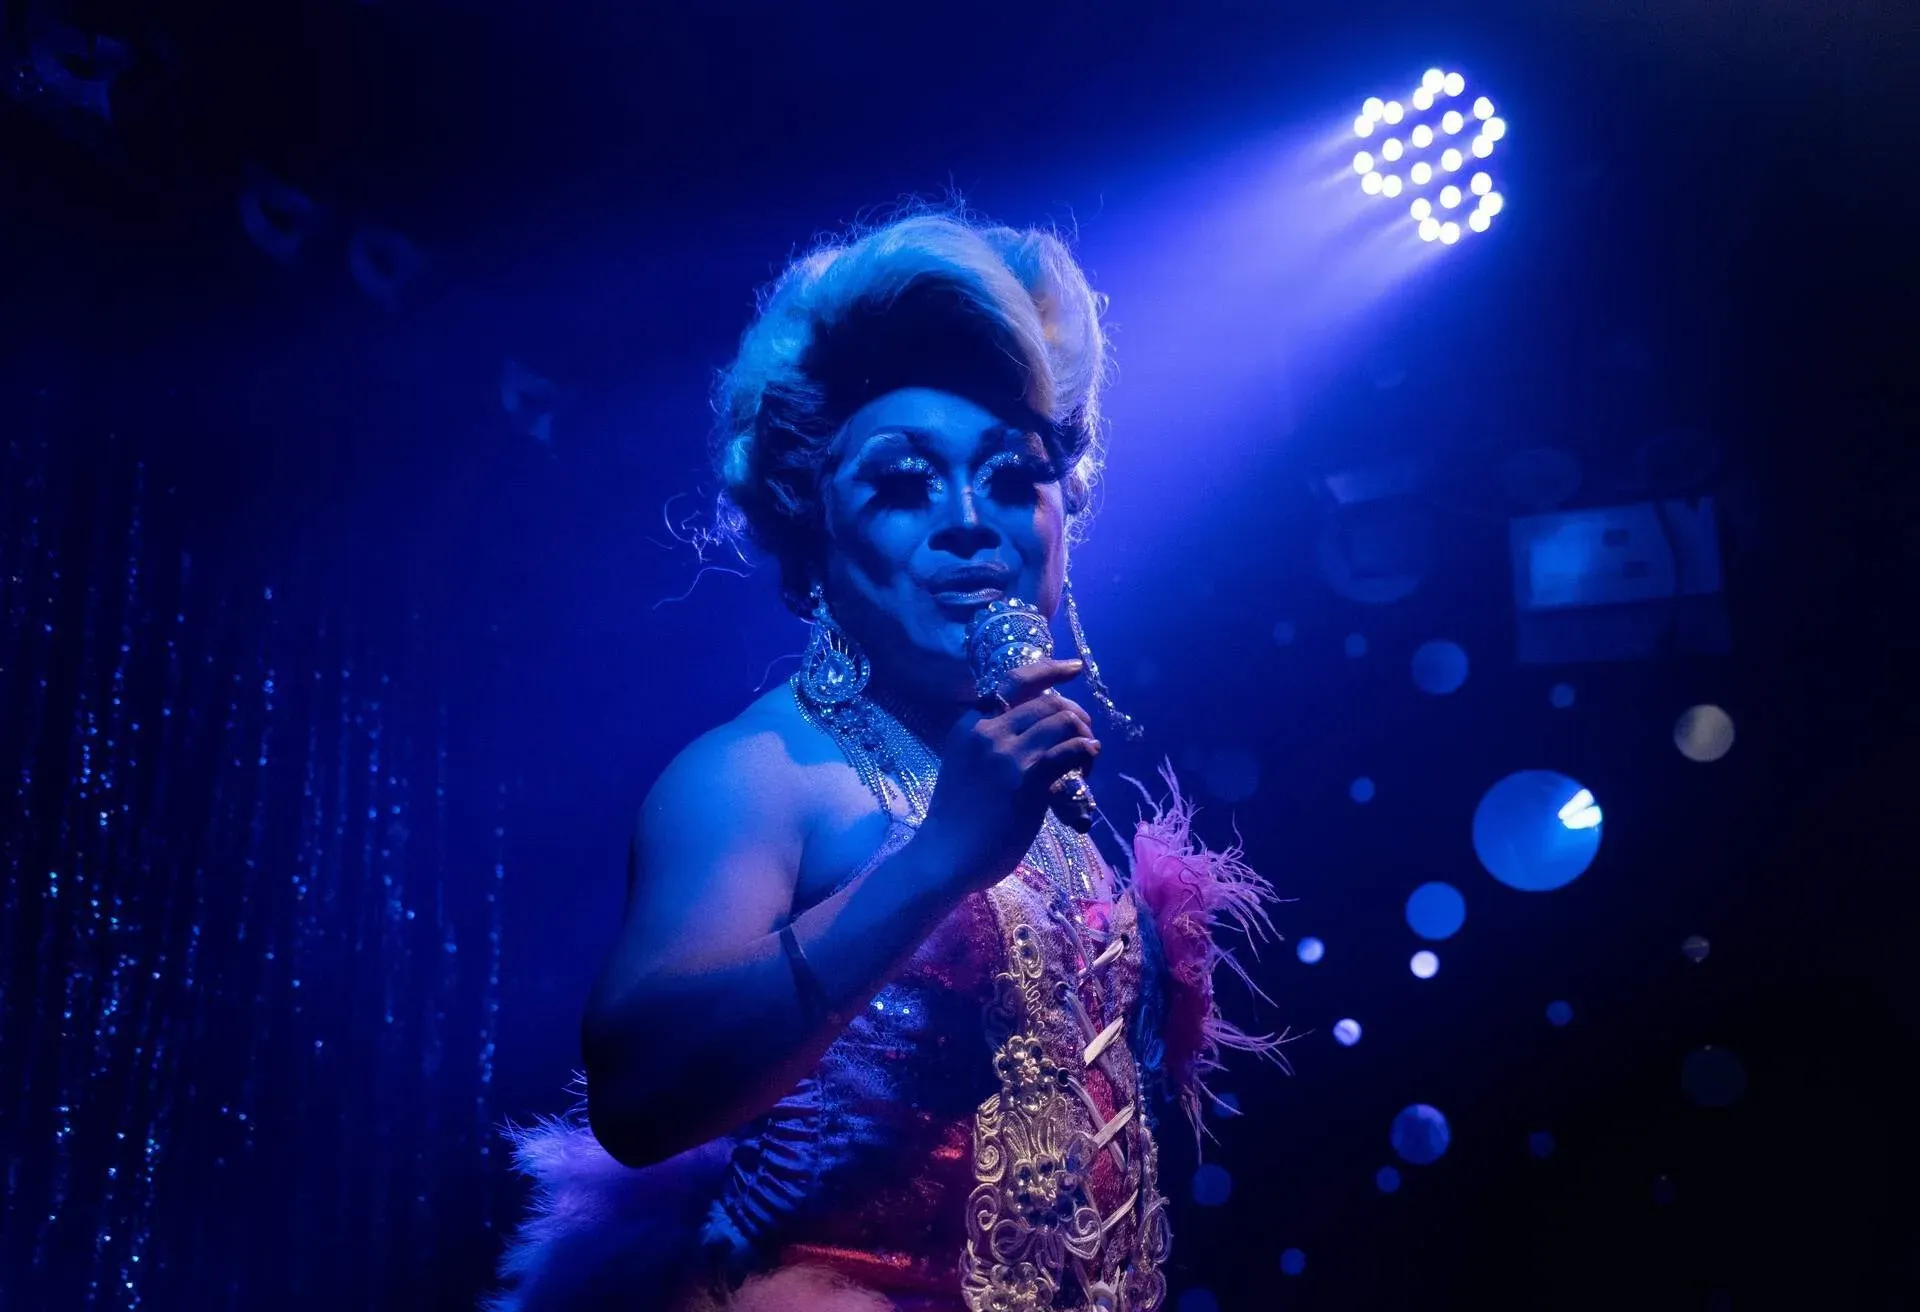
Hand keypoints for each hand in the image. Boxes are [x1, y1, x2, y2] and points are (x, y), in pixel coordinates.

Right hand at [913, 659, 1100, 894]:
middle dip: (1076, 715)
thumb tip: (1038, 736)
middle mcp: (988, 731)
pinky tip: (1089, 762)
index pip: (1014, 681)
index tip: (1074, 667)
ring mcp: (1007, 753)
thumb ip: (992, 745)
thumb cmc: (956, 820)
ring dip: (1084, 736)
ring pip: (1063, 721)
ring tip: (1086, 760)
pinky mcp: (1027, 779)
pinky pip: (1070, 750)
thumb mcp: (965, 765)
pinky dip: (1087, 750)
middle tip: (1085, 736)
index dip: (1050, 669)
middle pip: (1048, 702)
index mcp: (970, 724)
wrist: (945, 856)